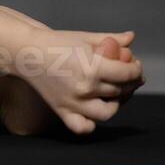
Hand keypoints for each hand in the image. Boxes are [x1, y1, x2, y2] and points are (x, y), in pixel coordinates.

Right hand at [10, 29, 144, 134]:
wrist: (27, 52)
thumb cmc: (57, 43)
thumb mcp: (86, 37)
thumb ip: (111, 39)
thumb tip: (131, 37)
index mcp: (92, 67)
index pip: (128, 74)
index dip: (136, 69)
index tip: (135, 65)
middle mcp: (84, 88)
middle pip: (120, 91)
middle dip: (130, 82)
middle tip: (127, 74)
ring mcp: (73, 103)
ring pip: (107, 112)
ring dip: (117, 103)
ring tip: (114, 92)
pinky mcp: (62, 111)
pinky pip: (83, 127)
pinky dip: (91, 123)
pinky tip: (94, 109)